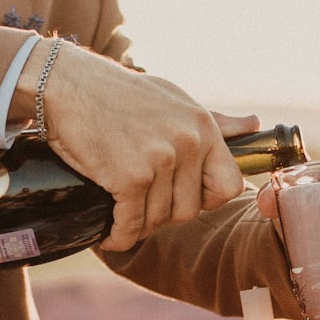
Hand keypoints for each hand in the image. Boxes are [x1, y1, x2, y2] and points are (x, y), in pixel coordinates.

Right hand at [14, 39, 245, 250]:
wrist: (65, 83)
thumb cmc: (120, 94)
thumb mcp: (175, 100)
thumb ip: (216, 122)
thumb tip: (254, 125)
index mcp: (204, 128)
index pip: (230, 186)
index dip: (208, 200)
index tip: (184, 197)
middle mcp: (188, 143)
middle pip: (191, 210)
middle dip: (167, 215)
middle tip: (144, 206)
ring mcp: (160, 161)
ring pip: (160, 219)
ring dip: (140, 225)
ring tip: (124, 215)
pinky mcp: (129, 177)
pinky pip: (132, 224)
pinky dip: (120, 236)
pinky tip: (112, 234)